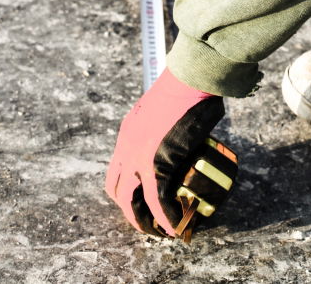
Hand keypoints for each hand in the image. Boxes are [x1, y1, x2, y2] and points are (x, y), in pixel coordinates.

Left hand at [105, 69, 224, 236]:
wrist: (191, 79)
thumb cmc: (190, 86)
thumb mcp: (169, 107)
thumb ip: (173, 123)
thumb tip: (192, 132)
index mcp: (128, 132)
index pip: (118, 170)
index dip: (127, 191)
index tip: (142, 202)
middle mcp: (127, 146)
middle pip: (118, 190)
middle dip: (131, 211)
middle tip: (150, 223)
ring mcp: (138, 155)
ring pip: (131, 200)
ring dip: (145, 221)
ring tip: (162, 232)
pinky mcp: (156, 161)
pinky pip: (156, 198)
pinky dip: (165, 216)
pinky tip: (174, 226)